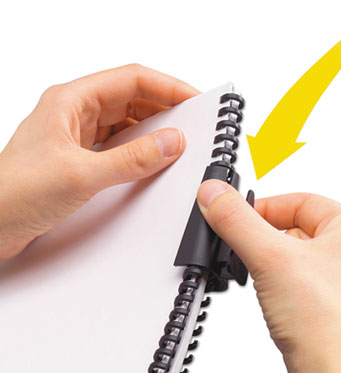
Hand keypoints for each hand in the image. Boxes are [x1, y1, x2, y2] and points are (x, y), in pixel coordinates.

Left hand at [0, 64, 198, 260]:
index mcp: (70, 101)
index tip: (192, 99)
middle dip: (163, 108)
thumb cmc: (12, 195)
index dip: (167, 86)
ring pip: (125, 122)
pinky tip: (150, 159)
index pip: (131, 80)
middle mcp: (74, 114)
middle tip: (191, 122)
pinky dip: (138, 150)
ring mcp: (77, 137)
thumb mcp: (80, 174)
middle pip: (131, 98)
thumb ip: (131, 159)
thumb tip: (170, 143)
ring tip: (175, 142)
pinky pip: (118, 145)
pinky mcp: (80, 159)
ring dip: (151, 130)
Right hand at [197, 180, 340, 372]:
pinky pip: (300, 276)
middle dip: (265, 235)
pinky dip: (280, 278)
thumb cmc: (326, 325)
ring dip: (271, 258)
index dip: (265, 206)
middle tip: (245, 246)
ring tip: (260, 273)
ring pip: (296, 252)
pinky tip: (272, 292)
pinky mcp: (333, 303)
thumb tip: (214, 194)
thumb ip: (236, 221)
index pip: (300, 200)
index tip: (239, 216)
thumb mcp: (269, 258)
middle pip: (297, 225)